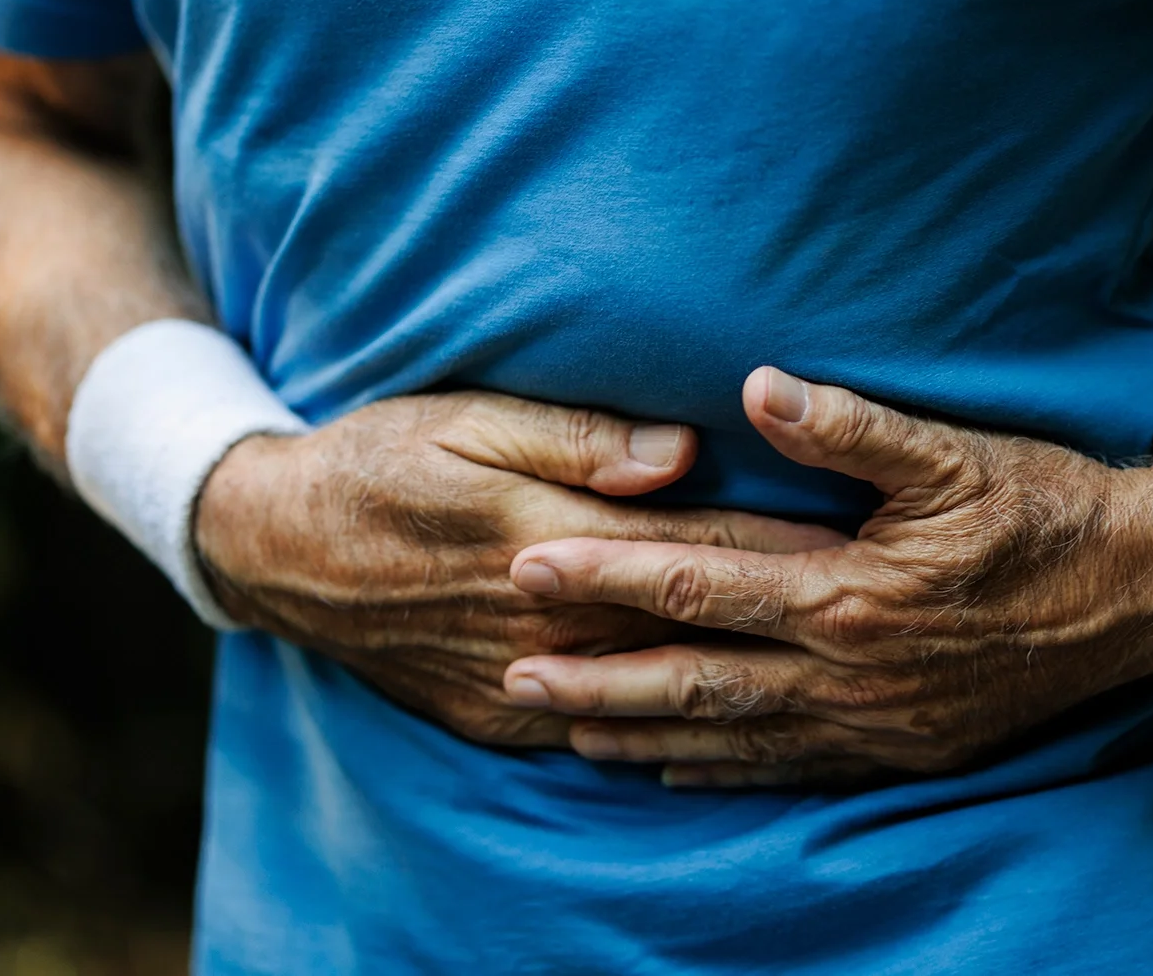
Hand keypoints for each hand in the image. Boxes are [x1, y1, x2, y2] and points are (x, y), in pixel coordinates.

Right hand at [196, 392, 847, 748]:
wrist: (278, 548)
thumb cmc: (383, 458)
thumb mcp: (470, 417)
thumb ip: (581, 437)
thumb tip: (684, 453)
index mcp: (546, 530)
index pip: (691, 544)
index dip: (781, 547)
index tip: (862, 546)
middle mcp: (541, 617)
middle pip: (684, 624)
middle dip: (778, 623)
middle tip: (874, 620)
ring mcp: (516, 680)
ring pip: (648, 691)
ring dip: (730, 686)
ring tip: (818, 682)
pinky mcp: (491, 720)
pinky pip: (591, 735)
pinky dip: (654, 734)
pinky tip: (713, 735)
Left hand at [499, 368, 1152, 785]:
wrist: (1144, 591)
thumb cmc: (1046, 506)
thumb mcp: (955, 452)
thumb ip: (849, 425)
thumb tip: (757, 386)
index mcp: (848, 592)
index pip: (698, 583)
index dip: (606, 572)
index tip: (525, 563)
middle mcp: (848, 670)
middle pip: (693, 678)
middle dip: (594, 674)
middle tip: (509, 669)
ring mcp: (874, 720)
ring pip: (732, 736)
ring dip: (642, 732)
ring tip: (565, 729)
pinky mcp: (902, 747)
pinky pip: (792, 770)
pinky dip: (724, 772)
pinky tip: (675, 771)